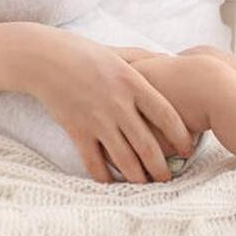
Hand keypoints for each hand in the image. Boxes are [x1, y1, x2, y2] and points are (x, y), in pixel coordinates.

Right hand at [27, 27, 192, 183]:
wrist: (46, 59)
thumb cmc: (85, 53)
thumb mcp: (119, 51)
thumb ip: (145, 57)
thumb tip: (170, 59)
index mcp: (132, 83)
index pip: (165, 115)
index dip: (180, 136)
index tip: (189, 148)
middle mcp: (118, 104)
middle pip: (147, 144)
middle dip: (161, 167)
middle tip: (169, 178)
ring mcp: (97, 119)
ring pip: (124, 159)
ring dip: (138, 177)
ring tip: (146, 185)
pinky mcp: (77, 131)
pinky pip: (94, 163)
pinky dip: (105, 177)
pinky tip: (113, 183)